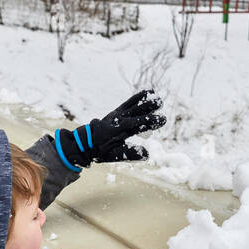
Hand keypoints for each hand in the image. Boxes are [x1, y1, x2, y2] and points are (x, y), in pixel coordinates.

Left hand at [51, 90, 166, 170]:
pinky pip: (128, 103)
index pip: (137, 124)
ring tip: (154, 93)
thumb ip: (130, 154)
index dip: (150, 121)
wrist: (86, 141)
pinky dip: (137, 98)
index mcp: (119, 130)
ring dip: (143, 100)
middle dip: (148, 106)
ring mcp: (117, 114)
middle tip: (160, 102)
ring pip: (132, 105)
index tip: (162, 119)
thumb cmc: (101, 150)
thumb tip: (147, 154)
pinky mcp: (117, 112)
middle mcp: (118, 119)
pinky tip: (146, 93)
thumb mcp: (115, 155)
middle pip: (135, 111)